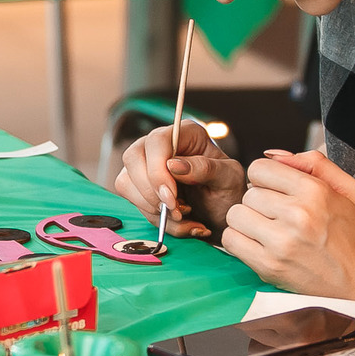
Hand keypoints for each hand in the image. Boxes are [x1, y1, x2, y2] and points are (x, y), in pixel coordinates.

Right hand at [113, 120, 245, 238]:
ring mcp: (147, 165)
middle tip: (176, 211)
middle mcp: (162, 145)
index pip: (157, 141)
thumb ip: (205, 168)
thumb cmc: (228, 192)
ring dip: (152, 208)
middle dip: (150, 191)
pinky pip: (133, 202)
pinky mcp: (140, 187)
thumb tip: (173, 165)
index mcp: (186, 134)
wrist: (224, 215)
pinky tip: (178, 222)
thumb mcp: (228, 179)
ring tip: (183, 216)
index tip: (171, 197)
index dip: (157, 170)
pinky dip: (155, 219)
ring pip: (126, 182)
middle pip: (133, 158)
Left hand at [221, 150, 354, 297]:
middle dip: (257, 201)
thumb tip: (272, 154)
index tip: (274, 192)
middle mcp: (298, 214)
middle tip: (274, 215)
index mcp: (314, 191)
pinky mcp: (268, 266)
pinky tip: (257, 243)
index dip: (264, 179)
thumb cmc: (349, 234)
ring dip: (246, 220)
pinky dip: (239, 240)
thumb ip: (314, 162)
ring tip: (265, 228)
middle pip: (247, 193)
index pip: (259, 168)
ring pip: (235, 214)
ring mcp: (282, 241)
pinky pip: (231, 240)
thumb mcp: (346, 190)